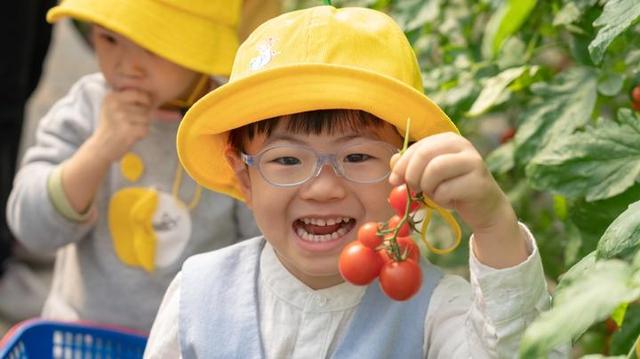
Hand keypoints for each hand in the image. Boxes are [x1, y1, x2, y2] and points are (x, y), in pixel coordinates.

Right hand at [90, 89, 151, 162]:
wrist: (101, 147)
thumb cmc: (111, 127)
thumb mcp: (112, 107)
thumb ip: (128, 99)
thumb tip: (151, 96)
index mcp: (111, 97)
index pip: (138, 93)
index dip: (145, 101)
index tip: (141, 108)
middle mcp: (116, 105)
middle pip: (145, 107)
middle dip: (143, 116)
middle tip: (131, 123)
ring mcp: (122, 118)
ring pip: (146, 118)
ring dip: (142, 126)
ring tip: (129, 130)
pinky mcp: (128, 130)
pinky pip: (145, 129)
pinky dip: (141, 134)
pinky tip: (131, 136)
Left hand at [389, 132, 527, 267]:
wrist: (485, 208)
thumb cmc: (453, 189)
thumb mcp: (429, 176)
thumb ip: (411, 166)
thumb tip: (393, 161)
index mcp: (449, 139)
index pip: (418, 146)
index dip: (402, 164)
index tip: (394, 180)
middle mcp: (463, 145)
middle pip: (425, 153)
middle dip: (412, 174)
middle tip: (413, 189)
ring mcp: (473, 161)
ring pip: (434, 169)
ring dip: (427, 187)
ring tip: (435, 194)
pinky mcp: (478, 181)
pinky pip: (446, 190)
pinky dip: (441, 200)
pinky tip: (450, 201)